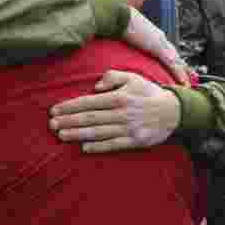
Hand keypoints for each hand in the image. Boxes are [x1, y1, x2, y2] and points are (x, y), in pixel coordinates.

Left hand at [48, 70, 180, 151]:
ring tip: (61, 135)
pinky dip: (98, 147)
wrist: (173, 111)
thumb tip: (95, 86)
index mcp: (119, 97)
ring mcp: (128, 128)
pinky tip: (83, 147)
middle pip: (90, 118)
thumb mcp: (133, 78)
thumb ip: (113, 77)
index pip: (89, 102)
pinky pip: (113, 145)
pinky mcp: (135, 141)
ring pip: (98, 132)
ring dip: (78, 134)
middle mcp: (122, 113)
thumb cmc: (148, 93)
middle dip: (68, 121)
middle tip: (51, 125)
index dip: (70, 106)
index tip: (54, 110)